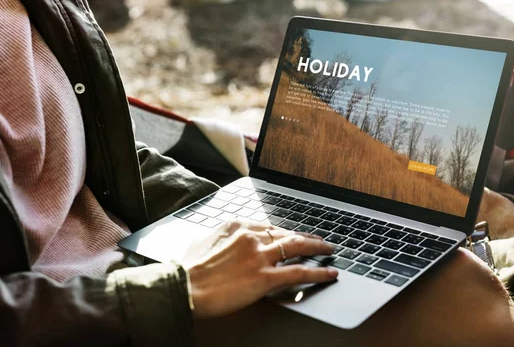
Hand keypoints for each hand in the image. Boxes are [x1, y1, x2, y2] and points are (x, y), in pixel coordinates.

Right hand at [185, 220, 337, 318]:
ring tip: (329, 250)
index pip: (270, 226)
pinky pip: (299, 272)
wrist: (183, 288)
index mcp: (237, 225)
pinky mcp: (264, 277)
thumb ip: (223, 240)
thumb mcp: (205, 243)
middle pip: (288, 233)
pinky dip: (318, 272)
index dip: (287, 232)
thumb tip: (229, 244)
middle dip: (307, 236)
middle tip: (320, 240)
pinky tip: (329, 273)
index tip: (294, 235)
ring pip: (298, 247)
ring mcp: (259, 256)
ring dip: (318, 248)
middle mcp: (251, 236)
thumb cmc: (188, 270)